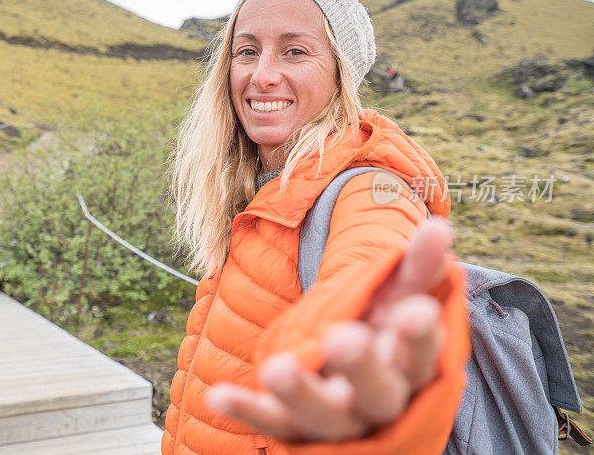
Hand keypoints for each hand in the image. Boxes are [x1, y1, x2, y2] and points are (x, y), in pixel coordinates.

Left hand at [205, 218, 454, 441]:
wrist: (355, 396)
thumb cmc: (382, 336)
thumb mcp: (399, 302)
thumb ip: (416, 269)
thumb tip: (439, 227)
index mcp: (410, 370)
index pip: (421, 357)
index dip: (418, 336)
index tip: (414, 311)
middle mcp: (378, 403)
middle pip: (378, 393)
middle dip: (361, 367)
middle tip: (341, 338)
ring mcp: (338, 420)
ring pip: (323, 416)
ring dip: (299, 394)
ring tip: (275, 369)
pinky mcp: (296, 429)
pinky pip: (272, 423)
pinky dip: (247, 410)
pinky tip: (218, 395)